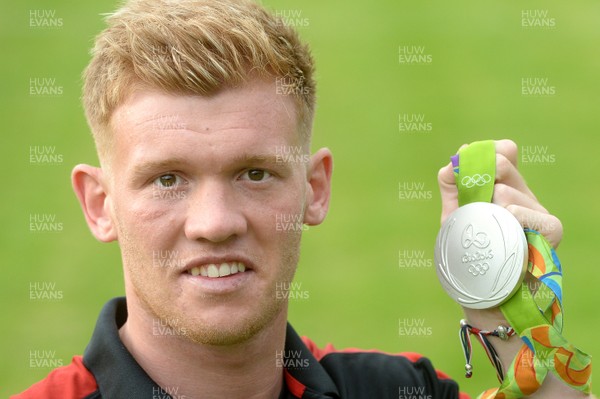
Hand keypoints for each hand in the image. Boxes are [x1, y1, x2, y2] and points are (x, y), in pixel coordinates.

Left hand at [438, 139, 561, 246]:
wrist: (485, 292)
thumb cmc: (471, 253)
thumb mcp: (454, 216)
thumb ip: (451, 188)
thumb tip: (450, 164)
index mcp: (505, 186)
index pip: (505, 151)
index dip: (487, 150)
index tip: (468, 160)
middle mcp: (523, 194)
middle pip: (503, 163)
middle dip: (479, 178)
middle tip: (472, 203)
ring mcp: (538, 211)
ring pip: (506, 191)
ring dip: (487, 209)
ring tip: (488, 233)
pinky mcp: (550, 230)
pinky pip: (522, 212)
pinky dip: (508, 218)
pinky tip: (505, 233)